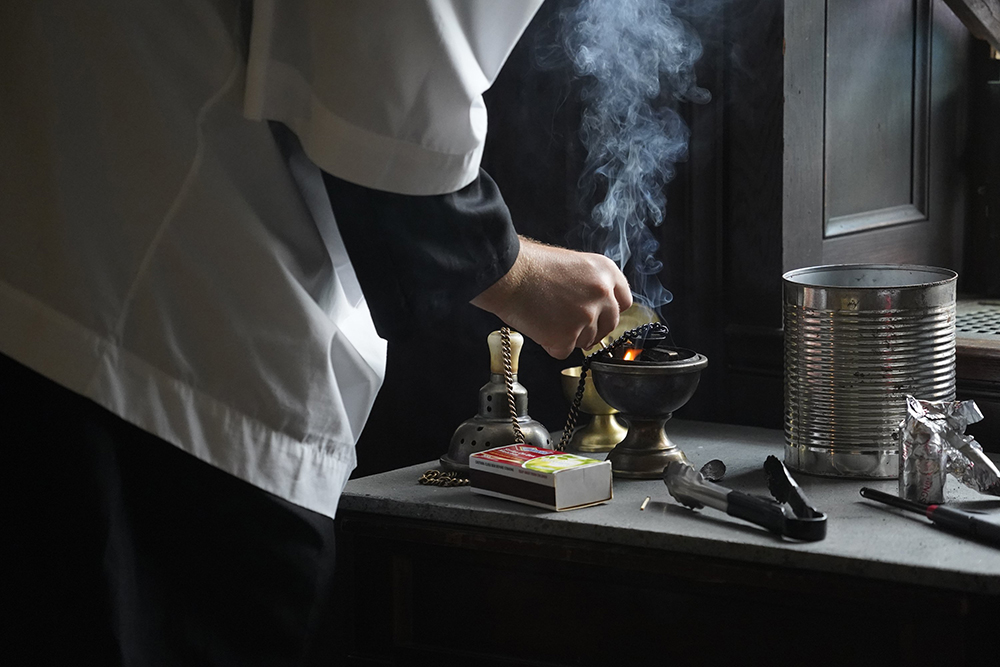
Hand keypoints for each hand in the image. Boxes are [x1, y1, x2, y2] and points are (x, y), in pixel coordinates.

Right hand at [471, 237, 631, 358]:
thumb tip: (595, 306)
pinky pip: (564, 351)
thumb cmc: (531, 265)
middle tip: (568, 321)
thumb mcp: (573, 263)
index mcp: (605, 272)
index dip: (608, 310)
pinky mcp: (567, 336)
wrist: (508, 274)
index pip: (624, 301)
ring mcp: (586, 317)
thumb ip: (590, 284)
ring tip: (547, 317)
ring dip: (569, 336)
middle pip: (609, 325)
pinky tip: (539, 326)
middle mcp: (602, 294)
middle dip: (591, 328)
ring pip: (587, 341)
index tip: (598, 314)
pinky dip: (551, 344)